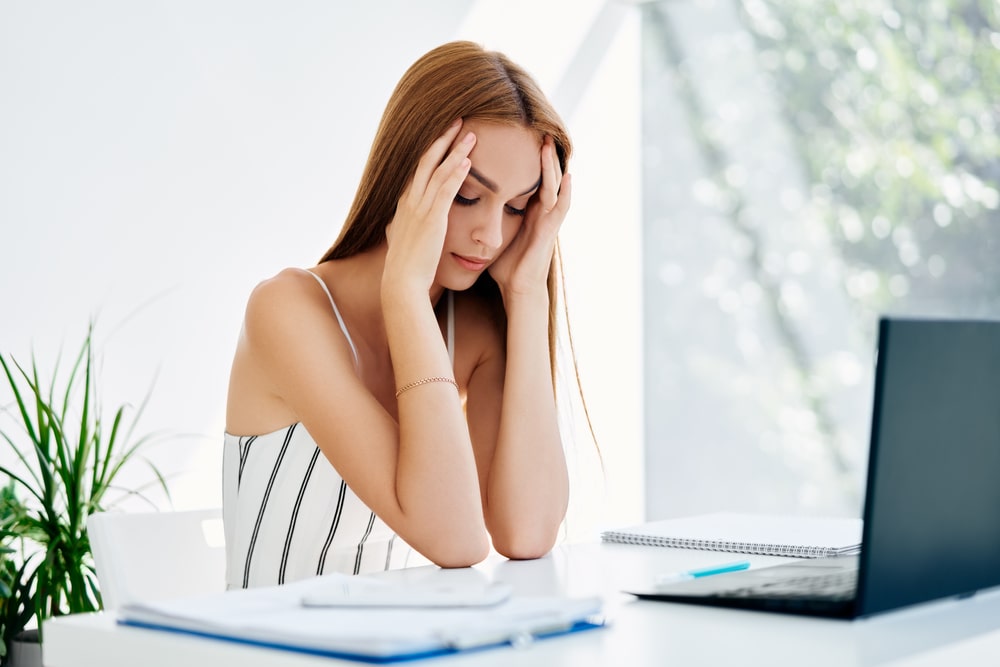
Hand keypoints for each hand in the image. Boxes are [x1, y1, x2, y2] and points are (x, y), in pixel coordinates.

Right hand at [383, 120, 475, 294]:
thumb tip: (391, 224)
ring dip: (456, 150)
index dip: (432, 150)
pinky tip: (468, 160)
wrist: (402, 283)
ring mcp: (420, 208)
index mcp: (405, 204)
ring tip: (471, 134)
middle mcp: (410, 201)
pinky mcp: (432, 219)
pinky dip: (456, 173)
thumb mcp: (399, 240)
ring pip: (438, 170)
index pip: (419, 169)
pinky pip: (446, 190)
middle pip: (427, 161)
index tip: (444, 135)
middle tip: (458, 121)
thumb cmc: (406, 266)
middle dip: (443, 139)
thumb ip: (397, 228)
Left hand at [488, 136, 571, 298]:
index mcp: (526, 211)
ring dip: (552, 165)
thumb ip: (483, 222)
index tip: (515, 136)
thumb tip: (460, 212)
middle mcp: (539, 212)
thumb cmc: (506, 266)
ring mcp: (547, 220)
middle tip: (537, 129)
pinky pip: (561, 206)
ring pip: (554, 185)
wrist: (517, 289)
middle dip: (541, 154)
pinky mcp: (551, 231)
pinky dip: (565, 190)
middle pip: (543, 176)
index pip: (528, 178)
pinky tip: (568, 174)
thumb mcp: (493, 237)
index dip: (524, 158)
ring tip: (548, 143)